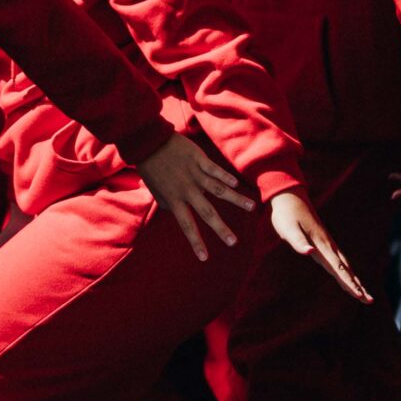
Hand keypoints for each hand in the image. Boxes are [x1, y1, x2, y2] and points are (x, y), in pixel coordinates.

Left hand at [137, 133, 259, 262]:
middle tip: (233, 242)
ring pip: (217, 189)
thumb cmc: (152, 168)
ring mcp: (193, 173)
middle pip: (206, 212)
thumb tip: (177, 214)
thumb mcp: (156, 191)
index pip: (187, 225)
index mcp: (174, 199)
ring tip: (252, 208)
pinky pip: (214, 169)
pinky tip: (236, 185)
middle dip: (220, 228)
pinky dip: (225, 177)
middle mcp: (186, 189)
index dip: (196, 241)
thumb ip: (168, 204)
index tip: (205, 258)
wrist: (148, 142)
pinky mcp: (198, 159)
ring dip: (236, 199)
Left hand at [269, 190, 370, 302]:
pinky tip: (349, 277)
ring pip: (345, 265)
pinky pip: (339, 260)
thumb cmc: (287, 215)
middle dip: (357, 286)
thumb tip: (309, 253)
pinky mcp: (325, 242)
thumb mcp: (287, 229)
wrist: (291, 197)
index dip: (348, 283)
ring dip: (355, 280)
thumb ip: (298, 242)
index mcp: (321, 245)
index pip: (338, 268)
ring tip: (364, 294)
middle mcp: (328, 246)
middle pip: (346, 270)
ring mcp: (328, 244)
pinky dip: (347, 271)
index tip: (358, 295)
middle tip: (369, 301)